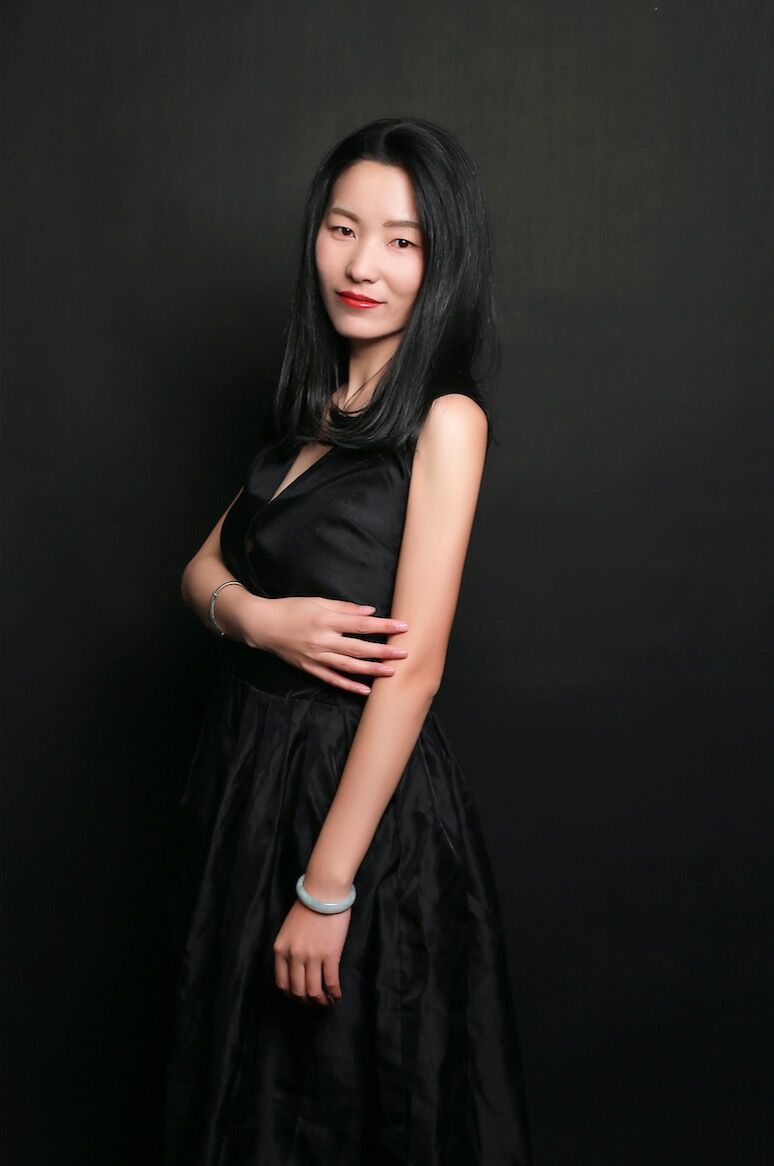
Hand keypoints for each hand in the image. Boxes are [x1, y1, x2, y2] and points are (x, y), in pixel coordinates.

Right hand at [255, 596, 409, 695]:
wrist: (263, 626)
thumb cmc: (290, 609)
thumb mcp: (317, 601)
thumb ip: (344, 607)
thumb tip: (369, 612)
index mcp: (326, 619)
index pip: (361, 624)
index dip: (383, 626)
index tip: (403, 627)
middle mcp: (323, 640)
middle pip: (358, 648)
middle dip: (383, 651)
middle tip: (404, 653)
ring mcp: (316, 656)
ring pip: (348, 666)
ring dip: (371, 670)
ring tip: (391, 672)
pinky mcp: (310, 668)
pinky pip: (333, 679)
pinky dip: (349, 686)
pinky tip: (365, 690)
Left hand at [273, 899, 350, 1006]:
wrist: (324, 892)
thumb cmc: (308, 906)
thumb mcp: (288, 930)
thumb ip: (289, 949)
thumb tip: (297, 970)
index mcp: (280, 949)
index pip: (282, 983)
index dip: (292, 995)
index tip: (300, 996)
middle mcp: (293, 956)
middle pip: (298, 991)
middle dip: (307, 1002)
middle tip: (315, 1002)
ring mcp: (312, 957)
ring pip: (314, 991)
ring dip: (321, 1001)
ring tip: (327, 1001)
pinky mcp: (330, 955)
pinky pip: (330, 982)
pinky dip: (334, 993)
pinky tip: (337, 995)